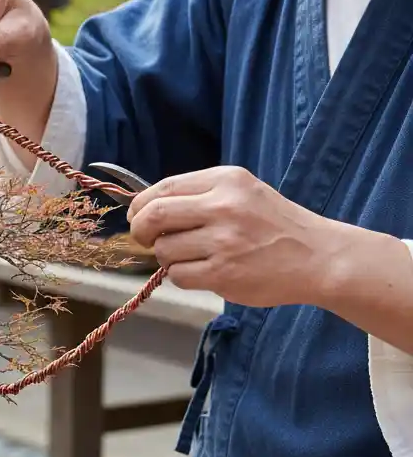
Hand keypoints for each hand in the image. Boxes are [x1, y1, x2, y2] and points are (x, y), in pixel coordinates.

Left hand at [125, 166, 341, 307]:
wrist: (318, 256)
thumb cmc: (274, 225)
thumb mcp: (242, 192)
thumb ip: (199, 196)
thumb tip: (146, 210)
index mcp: (226, 180)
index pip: (163, 188)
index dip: (140, 206)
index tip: (138, 218)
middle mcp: (224, 206)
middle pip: (154, 215)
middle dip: (142, 231)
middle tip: (147, 240)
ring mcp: (224, 241)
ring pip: (165, 250)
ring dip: (168, 258)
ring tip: (193, 257)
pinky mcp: (224, 273)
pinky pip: (179, 276)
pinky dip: (183, 277)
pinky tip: (205, 272)